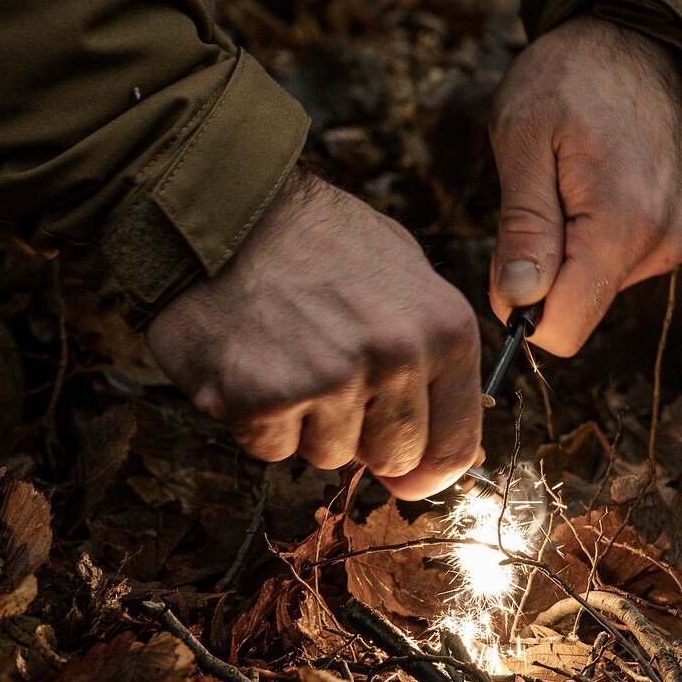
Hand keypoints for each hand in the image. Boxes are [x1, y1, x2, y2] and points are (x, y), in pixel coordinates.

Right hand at [145, 175, 481, 500]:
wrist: (225, 208)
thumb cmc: (316, 240)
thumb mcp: (404, 272)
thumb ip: (432, 356)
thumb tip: (436, 459)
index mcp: (444, 329)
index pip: (455, 445)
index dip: (426, 469)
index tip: (406, 473)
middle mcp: (397, 357)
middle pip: (393, 459)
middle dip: (360, 434)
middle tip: (325, 375)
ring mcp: (332, 379)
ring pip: (328, 455)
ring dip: (304, 423)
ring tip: (285, 353)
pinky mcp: (267, 397)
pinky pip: (270, 448)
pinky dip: (255, 419)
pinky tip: (250, 362)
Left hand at [488, 15, 681, 355]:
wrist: (637, 39)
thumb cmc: (570, 77)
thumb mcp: (524, 141)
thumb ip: (524, 229)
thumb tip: (517, 304)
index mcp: (621, 226)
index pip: (565, 328)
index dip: (520, 308)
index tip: (506, 257)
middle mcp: (658, 246)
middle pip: (575, 311)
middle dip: (541, 273)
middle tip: (535, 196)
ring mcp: (669, 243)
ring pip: (590, 290)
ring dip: (562, 250)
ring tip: (565, 179)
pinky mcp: (669, 237)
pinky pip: (609, 268)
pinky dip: (585, 240)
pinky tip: (588, 184)